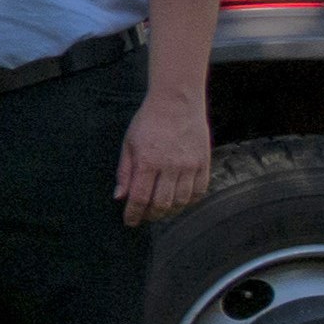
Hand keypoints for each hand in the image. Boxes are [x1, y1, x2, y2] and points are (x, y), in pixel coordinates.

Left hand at [117, 91, 213, 225]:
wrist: (177, 101)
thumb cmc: (149, 121)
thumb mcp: (129, 143)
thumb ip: (124, 172)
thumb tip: (120, 197)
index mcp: (148, 161)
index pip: (140, 198)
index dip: (134, 214)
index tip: (130, 222)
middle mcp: (170, 166)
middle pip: (162, 204)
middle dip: (151, 215)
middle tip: (145, 216)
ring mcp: (190, 165)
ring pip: (181, 201)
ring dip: (170, 211)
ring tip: (161, 211)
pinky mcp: (204, 162)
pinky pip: (199, 191)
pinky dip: (189, 201)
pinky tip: (180, 201)